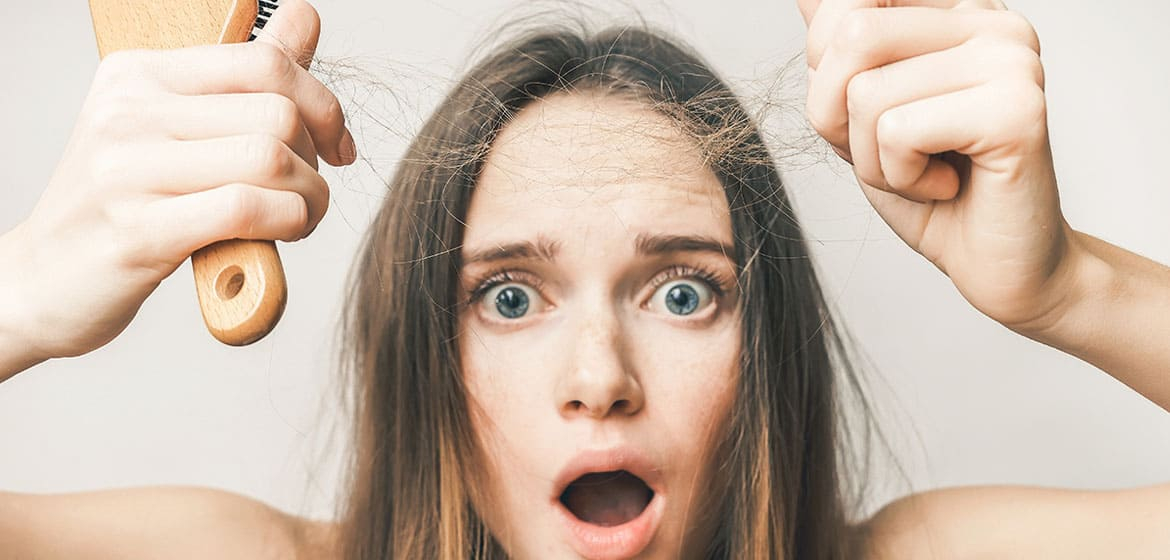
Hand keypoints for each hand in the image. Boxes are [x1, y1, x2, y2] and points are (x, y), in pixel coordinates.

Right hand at [5, 0, 352, 363]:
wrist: (43, 280)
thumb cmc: (123, 207)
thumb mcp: (176, 129)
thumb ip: (243, 78)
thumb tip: (304, 19)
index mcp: (139, 75)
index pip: (265, 61)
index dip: (323, 106)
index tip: (337, 146)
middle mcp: (128, 111)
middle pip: (278, 114)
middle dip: (317, 160)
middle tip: (310, 192)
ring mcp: (127, 169)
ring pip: (270, 159)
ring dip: (309, 198)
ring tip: (299, 218)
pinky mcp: (138, 231)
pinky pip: (246, 208)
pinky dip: (286, 223)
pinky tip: (281, 236)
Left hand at [797, 0, 1075, 330]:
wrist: (996, 261)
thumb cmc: (931, 186)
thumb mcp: (862, 111)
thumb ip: (842, 48)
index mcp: (956, 9)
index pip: (848, 2)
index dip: (823, 69)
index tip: (867, 114)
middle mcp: (991, 19)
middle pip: (849, 35)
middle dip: (835, 113)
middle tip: (887, 149)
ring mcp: (1011, 59)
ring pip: (866, 93)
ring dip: (872, 157)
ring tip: (923, 170)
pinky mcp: (1017, 110)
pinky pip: (898, 132)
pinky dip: (900, 176)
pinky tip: (945, 185)